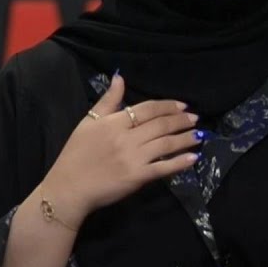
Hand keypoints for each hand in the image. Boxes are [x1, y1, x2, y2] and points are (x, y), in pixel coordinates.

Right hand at [42, 72, 201, 216]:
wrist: (68, 188)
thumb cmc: (76, 154)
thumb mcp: (88, 122)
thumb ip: (107, 101)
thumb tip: (120, 78)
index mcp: (114, 122)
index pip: (147, 109)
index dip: (168, 106)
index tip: (183, 105)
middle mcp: (126, 138)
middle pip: (160, 125)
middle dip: (181, 120)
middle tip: (195, 118)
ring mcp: (133, 158)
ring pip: (166, 144)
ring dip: (185, 139)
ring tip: (199, 135)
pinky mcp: (137, 178)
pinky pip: (163, 168)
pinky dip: (180, 163)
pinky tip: (193, 158)